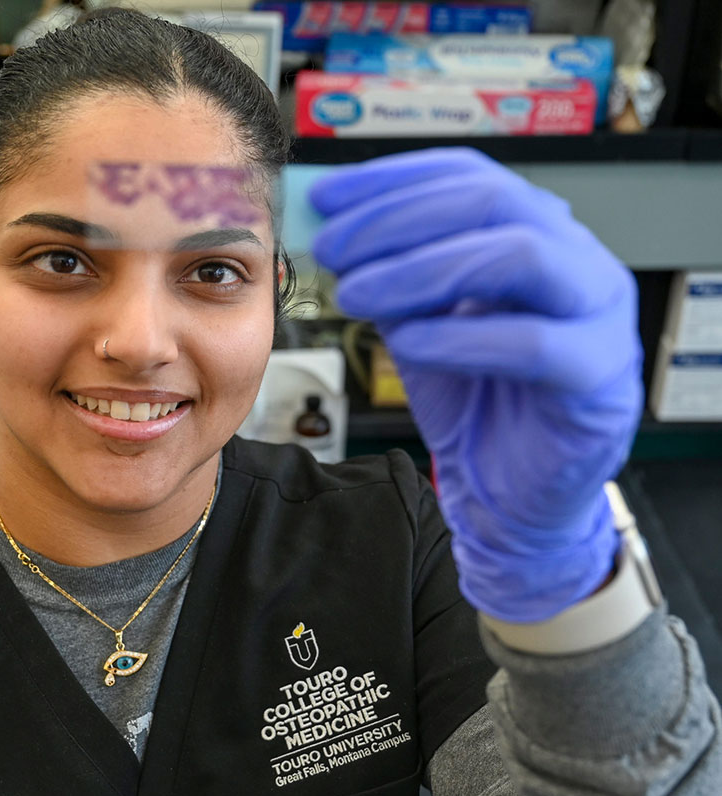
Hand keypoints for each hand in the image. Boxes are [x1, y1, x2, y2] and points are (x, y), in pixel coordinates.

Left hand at [310, 148, 642, 622]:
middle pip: (493, 202)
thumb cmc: (474, 402)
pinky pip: (533, 343)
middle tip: (333, 249)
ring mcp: (597, 314)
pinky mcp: (598, 378)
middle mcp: (575, 260)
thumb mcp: (420, 325)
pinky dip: (460, 337)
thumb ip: (392, 278)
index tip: (324, 197)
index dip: (391, 180)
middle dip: (397, 220)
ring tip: (355, 294)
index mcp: (535, 234)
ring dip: (420, 270)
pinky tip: (405, 343)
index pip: (468, 177)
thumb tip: (335, 233)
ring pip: (519, 257)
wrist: (508, 491)